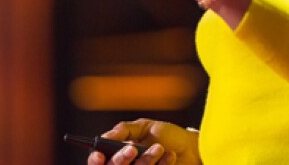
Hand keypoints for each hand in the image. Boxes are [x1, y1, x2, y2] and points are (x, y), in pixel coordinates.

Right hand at [86, 119, 200, 164]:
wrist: (193, 149)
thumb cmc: (169, 136)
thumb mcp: (145, 127)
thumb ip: (124, 130)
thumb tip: (104, 136)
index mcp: (121, 151)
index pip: (100, 161)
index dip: (96, 160)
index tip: (99, 156)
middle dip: (121, 159)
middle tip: (133, 149)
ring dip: (146, 160)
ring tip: (160, 147)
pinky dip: (161, 164)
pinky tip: (170, 156)